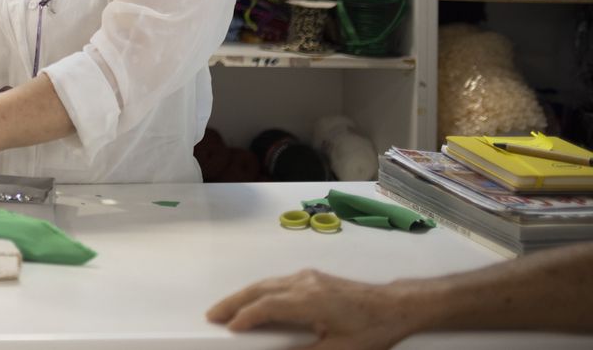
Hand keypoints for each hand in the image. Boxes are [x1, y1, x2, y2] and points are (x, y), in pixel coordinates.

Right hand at [207, 269, 415, 349]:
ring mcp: (307, 277)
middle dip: (233, 302)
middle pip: (259, 289)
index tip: (227, 330)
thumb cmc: (372, 331)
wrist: (396, 305)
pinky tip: (253, 302)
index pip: (266, 307)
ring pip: (266, 283)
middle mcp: (304, 283)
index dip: (245, 318)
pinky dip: (259, 292)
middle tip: (211, 316)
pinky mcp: (312, 278)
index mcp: (309, 301)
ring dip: (243, 295)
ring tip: (225, 310)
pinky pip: (276, 282)